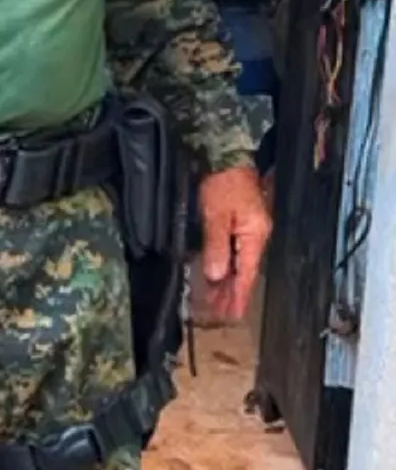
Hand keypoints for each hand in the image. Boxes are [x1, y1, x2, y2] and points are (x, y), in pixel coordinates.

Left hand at [197, 165, 271, 323]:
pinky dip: (223, 264)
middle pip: (243, 271)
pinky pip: (232, 250)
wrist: (227, 155)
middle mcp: (256, 236)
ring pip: (237, 262)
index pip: (247, 274)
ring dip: (226, 281)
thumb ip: (217, 246)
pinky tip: (214, 273)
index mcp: (255, 236)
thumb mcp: (216, 215)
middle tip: (218, 314)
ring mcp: (248, 229)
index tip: (233, 315)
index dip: (239, 295)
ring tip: (214, 300)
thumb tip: (216, 275)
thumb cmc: (223, 183)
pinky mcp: (238, 221)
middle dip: (230, 293)